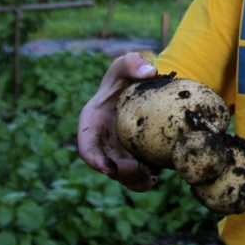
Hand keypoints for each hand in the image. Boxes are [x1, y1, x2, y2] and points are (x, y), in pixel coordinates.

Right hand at [77, 52, 160, 191]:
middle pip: (105, 165)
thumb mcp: (126, 64)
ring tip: (151, 178)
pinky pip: (135, 175)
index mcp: (92, 123)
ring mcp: (117, 151)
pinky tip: (157, 178)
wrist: (140, 89)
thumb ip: (132, 63)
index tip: (106, 167)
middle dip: (120, 172)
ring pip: (121, 175)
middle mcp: (102, 142)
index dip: (94, 159)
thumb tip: (148, 72)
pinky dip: (143, 181)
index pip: (87, 146)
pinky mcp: (133, 157)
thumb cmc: (127, 76)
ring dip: (133, 180)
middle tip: (140, 169)